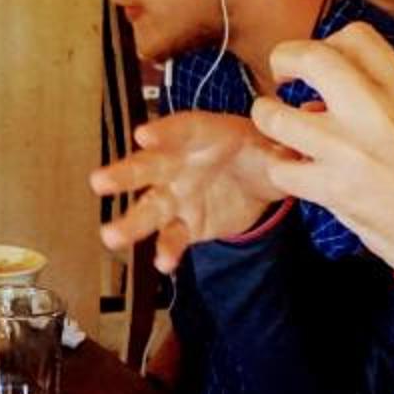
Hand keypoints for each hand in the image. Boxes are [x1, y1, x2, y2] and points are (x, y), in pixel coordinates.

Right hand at [87, 111, 288, 273]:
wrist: (258, 179)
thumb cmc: (258, 150)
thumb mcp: (275, 144)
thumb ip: (280, 148)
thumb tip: (293, 147)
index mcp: (200, 134)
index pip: (179, 130)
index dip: (162, 132)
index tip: (143, 137)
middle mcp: (178, 163)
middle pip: (148, 167)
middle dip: (124, 174)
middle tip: (100, 182)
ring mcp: (178, 195)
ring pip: (149, 208)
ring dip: (130, 223)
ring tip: (111, 237)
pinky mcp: (186, 224)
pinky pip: (173, 237)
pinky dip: (168, 250)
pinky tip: (164, 264)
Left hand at [250, 24, 393, 272]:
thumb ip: (380, 93)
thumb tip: (320, 89)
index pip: (355, 35)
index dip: (326, 43)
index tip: (319, 64)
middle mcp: (376, 112)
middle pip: (311, 58)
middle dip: (284, 60)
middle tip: (282, 77)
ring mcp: (350, 150)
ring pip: (276, 115)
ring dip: (268, 117)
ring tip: (277, 125)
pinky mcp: (333, 189)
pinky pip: (280, 168)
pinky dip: (281, 168)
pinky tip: (293, 169)